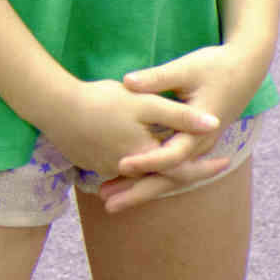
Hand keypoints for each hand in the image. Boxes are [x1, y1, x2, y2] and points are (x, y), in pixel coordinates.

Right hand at [37, 74, 219, 186]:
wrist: (53, 106)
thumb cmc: (100, 101)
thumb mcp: (144, 103)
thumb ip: (179, 116)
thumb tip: (214, 124)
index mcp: (146, 158)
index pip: (184, 170)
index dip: (206, 167)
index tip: (226, 161)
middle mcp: (129, 171)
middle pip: (164, 178)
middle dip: (189, 173)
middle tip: (214, 166)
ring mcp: (108, 169)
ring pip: (143, 175)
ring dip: (162, 172)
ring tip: (181, 163)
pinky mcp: (92, 163)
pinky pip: (123, 171)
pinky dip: (138, 168)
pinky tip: (141, 155)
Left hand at [91, 42, 267, 211]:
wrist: (245, 69)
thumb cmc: (215, 67)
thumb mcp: (185, 69)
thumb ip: (157, 78)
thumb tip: (128, 82)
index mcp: (200, 130)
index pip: (172, 155)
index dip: (146, 161)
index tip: (121, 165)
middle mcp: (200, 144)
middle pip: (168, 177)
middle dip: (138, 191)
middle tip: (107, 204)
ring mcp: (197, 146)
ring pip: (168, 176)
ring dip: (140, 187)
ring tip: (107, 198)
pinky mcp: (191, 143)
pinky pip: (169, 167)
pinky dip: (148, 175)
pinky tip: (125, 180)